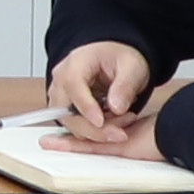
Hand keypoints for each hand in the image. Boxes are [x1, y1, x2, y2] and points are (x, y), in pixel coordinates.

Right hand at [43, 38, 163, 153]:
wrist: (115, 61)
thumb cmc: (120, 59)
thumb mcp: (132, 67)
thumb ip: (125, 86)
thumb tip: (116, 107)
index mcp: (75, 63)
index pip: (72, 85)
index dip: (85, 106)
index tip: (101, 122)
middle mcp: (61, 79)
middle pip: (65, 111)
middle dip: (92, 128)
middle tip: (119, 134)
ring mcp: (60, 96)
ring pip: (70, 123)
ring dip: (94, 132)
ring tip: (121, 128)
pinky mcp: (64, 110)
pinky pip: (74, 127)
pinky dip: (93, 132)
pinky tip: (112, 128)